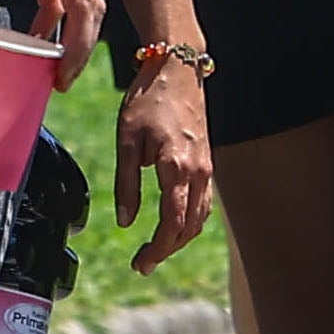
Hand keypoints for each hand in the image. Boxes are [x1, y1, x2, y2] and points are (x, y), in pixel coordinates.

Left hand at [116, 59, 215, 269]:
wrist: (177, 68)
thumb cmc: (148, 99)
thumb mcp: (127, 140)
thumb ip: (126, 184)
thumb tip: (126, 222)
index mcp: (177, 167)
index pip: (172, 224)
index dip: (157, 250)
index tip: (139, 264)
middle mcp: (199, 172)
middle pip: (189, 227)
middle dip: (166, 250)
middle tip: (142, 264)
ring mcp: (207, 168)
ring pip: (200, 219)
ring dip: (179, 239)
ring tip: (154, 249)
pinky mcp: (207, 162)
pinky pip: (204, 204)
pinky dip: (189, 222)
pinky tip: (172, 226)